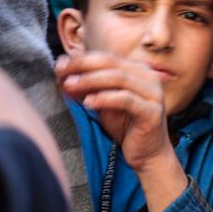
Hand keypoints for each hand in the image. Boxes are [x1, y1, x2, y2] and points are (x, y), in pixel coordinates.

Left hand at [56, 52, 175, 169]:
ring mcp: (153, 94)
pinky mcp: (152, 112)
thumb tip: (62, 70)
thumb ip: (88, 86)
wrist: (148, 154)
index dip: (81, 59)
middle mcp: (148, 77)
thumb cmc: (125, 127)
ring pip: (118, 78)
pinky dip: (105, 98)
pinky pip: (126, 100)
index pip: (106, 58)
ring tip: (70, 85)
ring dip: (90, 80)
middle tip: (61, 72)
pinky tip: (88, 102)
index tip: (59, 65)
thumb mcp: (103, 103)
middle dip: (83, 66)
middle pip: (111, 63)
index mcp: (137, 70)